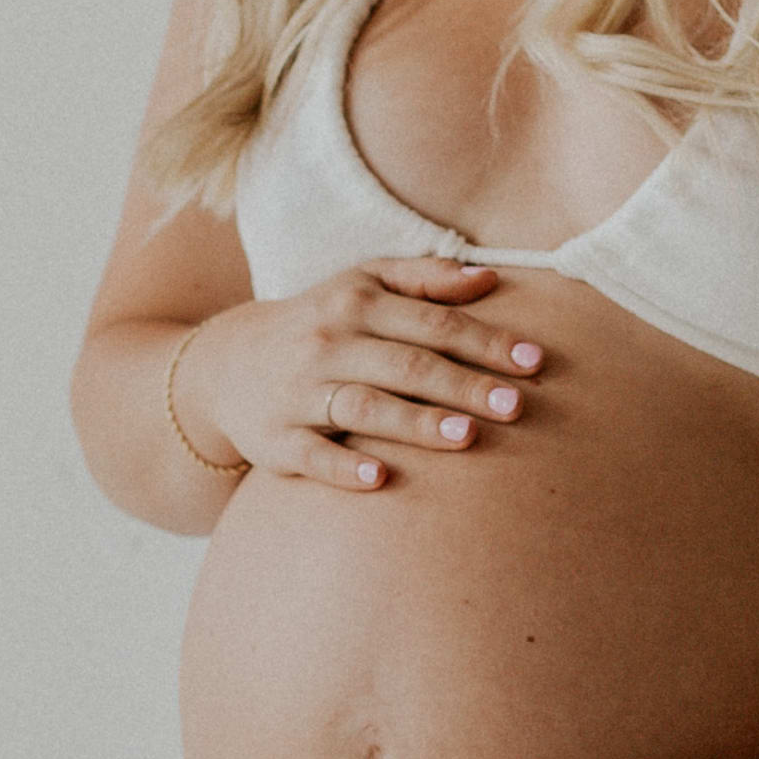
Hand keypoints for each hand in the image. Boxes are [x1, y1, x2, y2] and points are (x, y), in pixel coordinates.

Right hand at [172, 263, 547, 489]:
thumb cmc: (318, 324)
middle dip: (464, 385)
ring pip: (364, 406)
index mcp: (357, 303)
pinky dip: (344, 468)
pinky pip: (312, 456)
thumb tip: (489, 279)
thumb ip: (424, 278)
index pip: (432, 323)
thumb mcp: (361, 285)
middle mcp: (328, 344)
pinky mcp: (276, 440)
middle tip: (516, 406)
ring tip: (466, 437)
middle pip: (406, 365)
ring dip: (415, 422)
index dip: (485, 342)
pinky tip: (380, 479)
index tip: (535, 363)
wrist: (224, 365)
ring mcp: (299, 393)